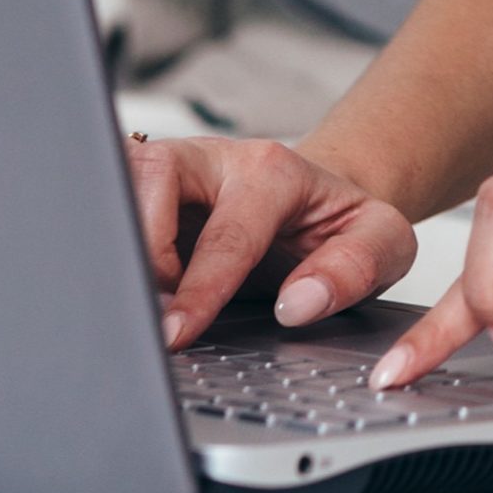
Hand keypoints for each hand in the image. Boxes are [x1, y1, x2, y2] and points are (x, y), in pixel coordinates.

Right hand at [126, 133, 416, 350]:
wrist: (317, 200)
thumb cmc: (342, 224)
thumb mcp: (384, 243)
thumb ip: (354, 268)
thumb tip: (298, 304)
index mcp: (273, 171)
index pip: (226, 231)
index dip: (199, 288)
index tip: (178, 333)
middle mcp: (216, 159)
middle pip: (154, 176)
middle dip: (144, 249)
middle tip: (155, 311)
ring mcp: (177, 167)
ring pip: (121, 175)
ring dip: (120, 238)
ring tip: (141, 297)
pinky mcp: (149, 182)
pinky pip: (109, 191)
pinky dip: (110, 235)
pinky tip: (125, 279)